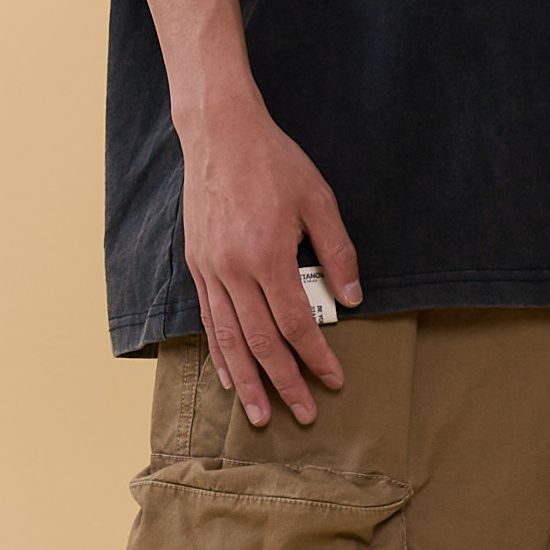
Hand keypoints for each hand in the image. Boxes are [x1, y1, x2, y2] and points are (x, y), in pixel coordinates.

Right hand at [181, 97, 361, 429]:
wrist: (220, 134)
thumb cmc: (274, 164)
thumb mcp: (318, 200)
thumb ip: (337, 252)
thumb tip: (352, 299)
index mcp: (269, 255)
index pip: (296, 323)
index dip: (316, 356)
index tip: (333, 379)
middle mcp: (235, 270)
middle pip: (262, 342)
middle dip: (284, 383)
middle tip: (304, 414)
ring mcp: (211, 270)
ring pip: (229, 339)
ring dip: (247, 382)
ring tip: (261, 415)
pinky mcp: (197, 265)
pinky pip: (209, 320)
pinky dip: (219, 353)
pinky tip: (229, 377)